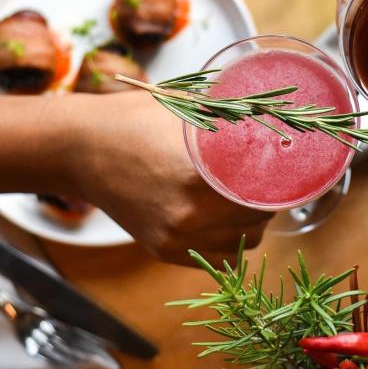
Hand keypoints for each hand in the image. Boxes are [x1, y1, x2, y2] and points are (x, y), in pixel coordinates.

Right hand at [62, 91, 271, 266]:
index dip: (283, 184)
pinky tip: (225, 219)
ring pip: (241, 243)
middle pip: (258, 221)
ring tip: (246, 199)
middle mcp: (189, 216)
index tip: (289, 171)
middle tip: (269, 180)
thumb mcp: (189, 109)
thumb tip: (274, 118)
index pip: (266, 195)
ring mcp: (175, 238)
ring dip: (251, 223)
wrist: (78, 147)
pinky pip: (216, 259)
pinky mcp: (163, 250)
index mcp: (200, 179)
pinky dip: (228, 242)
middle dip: (269, 201)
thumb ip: (230, 121)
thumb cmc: (134, 119)